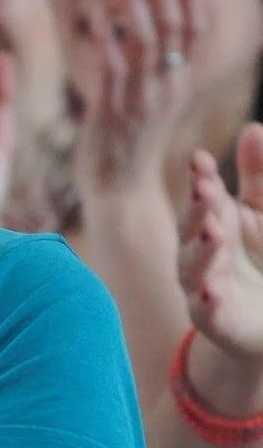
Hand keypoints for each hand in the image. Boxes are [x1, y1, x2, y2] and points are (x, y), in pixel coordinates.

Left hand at [68, 0, 203, 191]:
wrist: (118, 190)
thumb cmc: (126, 140)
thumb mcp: (146, 98)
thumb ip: (148, 66)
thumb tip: (141, 27)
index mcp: (180, 83)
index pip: (195, 31)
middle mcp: (168, 87)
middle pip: (173, 26)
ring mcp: (143, 99)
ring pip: (145, 40)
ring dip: (130, 0)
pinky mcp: (114, 111)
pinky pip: (112, 66)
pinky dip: (106, 35)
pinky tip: (94, 11)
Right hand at [181, 123, 262, 359]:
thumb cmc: (261, 258)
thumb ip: (257, 175)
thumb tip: (252, 127)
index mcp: (213, 220)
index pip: (203, 194)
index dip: (201, 177)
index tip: (200, 159)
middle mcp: (200, 249)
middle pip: (192, 226)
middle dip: (197, 208)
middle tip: (205, 190)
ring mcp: (203, 284)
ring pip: (193, 266)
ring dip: (201, 250)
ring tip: (214, 234)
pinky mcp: (214, 320)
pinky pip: (206, 311)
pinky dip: (207, 301)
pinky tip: (212, 293)